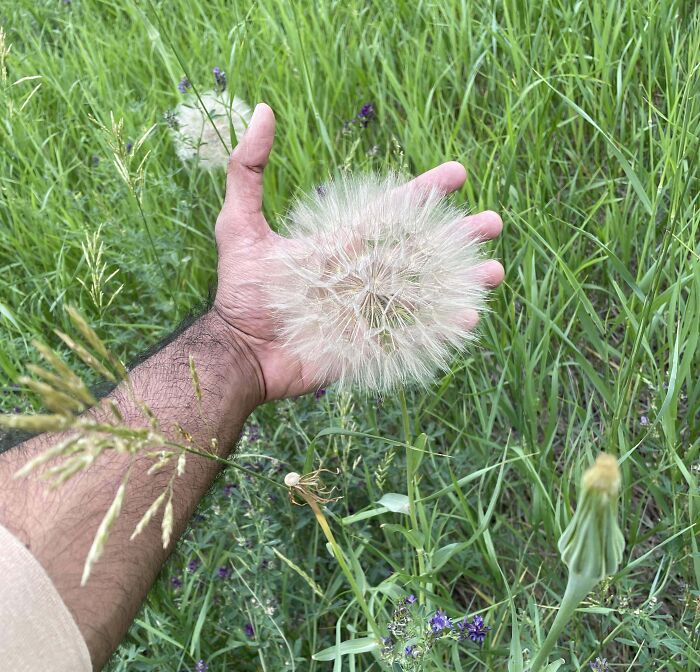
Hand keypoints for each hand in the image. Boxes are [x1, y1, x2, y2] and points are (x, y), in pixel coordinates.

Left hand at [213, 103, 504, 400]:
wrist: (237, 354)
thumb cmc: (241, 293)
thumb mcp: (240, 227)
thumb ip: (249, 172)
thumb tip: (264, 110)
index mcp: (340, 246)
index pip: (391, 213)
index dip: (424, 192)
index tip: (458, 173)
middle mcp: (361, 275)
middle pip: (419, 250)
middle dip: (456, 236)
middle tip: (494, 223)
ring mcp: (368, 310)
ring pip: (423, 291)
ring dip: (460, 281)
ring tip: (495, 272)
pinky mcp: (367, 344)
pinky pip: (410, 334)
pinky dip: (439, 328)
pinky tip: (468, 319)